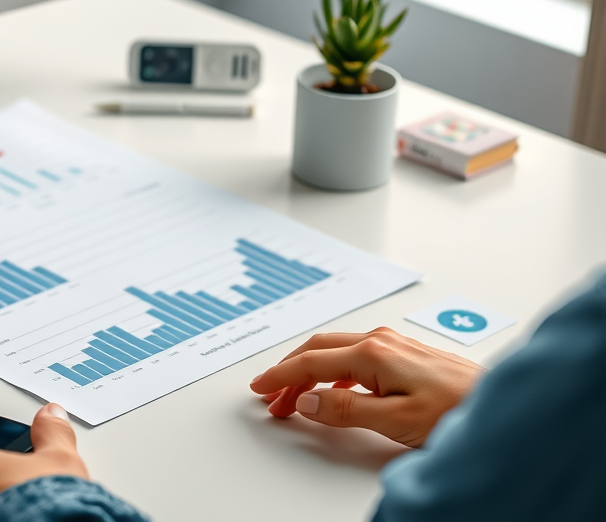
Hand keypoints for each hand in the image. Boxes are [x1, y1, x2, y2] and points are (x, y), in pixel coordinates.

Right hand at [249, 327, 482, 446]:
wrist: (501, 405)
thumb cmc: (458, 411)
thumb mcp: (396, 420)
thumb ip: (347, 410)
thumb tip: (309, 402)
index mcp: (373, 353)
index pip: (311, 362)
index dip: (281, 376)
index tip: (261, 388)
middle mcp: (381, 341)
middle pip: (318, 350)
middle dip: (289, 372)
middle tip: (269, 395)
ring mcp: (393, 344)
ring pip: (335, 351)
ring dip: (309, 372)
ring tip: (295, 398)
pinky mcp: (404, 353)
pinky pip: (353, 356)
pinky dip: (331, 372)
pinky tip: (332, 390)